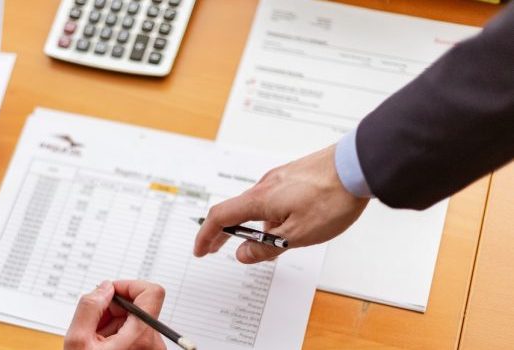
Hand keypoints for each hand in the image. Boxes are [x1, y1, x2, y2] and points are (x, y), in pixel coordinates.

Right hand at [64, 280, 165, 349]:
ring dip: (112, 324)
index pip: (152, 292)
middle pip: (138, 307)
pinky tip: (102, 348)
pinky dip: (117, 336)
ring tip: (95, 341)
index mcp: (141, 337)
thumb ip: (89, 307)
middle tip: (92, 324)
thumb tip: (104, 288)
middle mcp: (153, 344)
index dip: (129, 286)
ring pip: (134, 321)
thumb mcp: (77, 342)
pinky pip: (135, 335)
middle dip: (112, 309)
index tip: (110, 293)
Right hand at [193, 145, 369, 262]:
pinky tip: (289, 224)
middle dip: (223, 232)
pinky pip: (273, 198)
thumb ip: (266, 247)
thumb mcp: (298, 235)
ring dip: (254, 226)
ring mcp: (281, 178)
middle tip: (215, 248)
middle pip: (236, 210)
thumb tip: (242, 255)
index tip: (200, 250)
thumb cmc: (332, 197)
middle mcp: (265, 185)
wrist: (359, 166)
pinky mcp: (295, 176)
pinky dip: (269, 215)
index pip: (221, 218)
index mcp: (260, 200)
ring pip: (258, 206)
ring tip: (269, 245)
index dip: (206, 236)